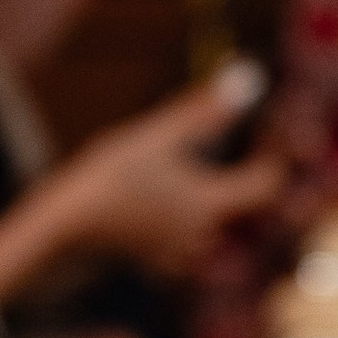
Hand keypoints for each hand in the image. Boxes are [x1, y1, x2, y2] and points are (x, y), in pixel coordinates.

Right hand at [45, 63, 279, 276]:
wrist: (61, 224)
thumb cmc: (107, 176)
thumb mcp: (156, 136)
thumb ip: (204, 111)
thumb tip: (249, 78)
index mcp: (210, 204)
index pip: (268, 182)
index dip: (275, 152)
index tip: (267, 124)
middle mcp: (203, 235)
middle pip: (250, 207)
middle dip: (253, 173)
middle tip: (249, 141)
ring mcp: (180, 252)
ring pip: (222, 225)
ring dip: (226, 197)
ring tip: (215, 165)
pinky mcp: (157, 259)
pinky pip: (194, 241)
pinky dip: (197, 217)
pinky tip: (178, 197)